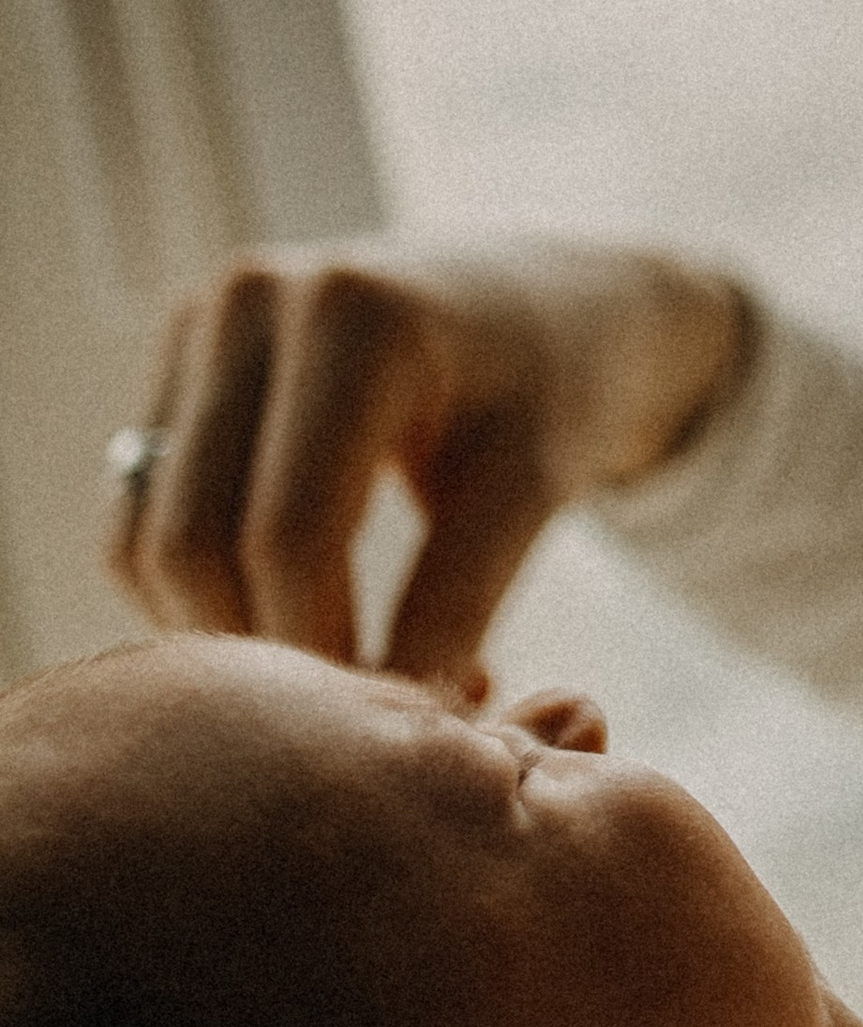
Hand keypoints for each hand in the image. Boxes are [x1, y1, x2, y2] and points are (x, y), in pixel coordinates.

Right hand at [109, 239, 747, 680]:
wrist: (550, 297)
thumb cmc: (556, 388)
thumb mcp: (531, 487)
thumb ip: (460, 603)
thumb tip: (400, 729)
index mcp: (355, 316)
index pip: (289, 535)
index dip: (323, 651)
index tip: (387, 728)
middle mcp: (255, 299)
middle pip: (194, 541)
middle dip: (262, 652)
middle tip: (354, 714)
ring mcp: (203, 325)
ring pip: (148, 537)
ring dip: (219, 630)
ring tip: (333, 667)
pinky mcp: (178, 361)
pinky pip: (141, 514)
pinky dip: (195, 589)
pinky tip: (289, 618)